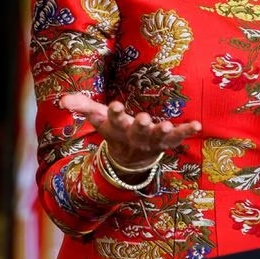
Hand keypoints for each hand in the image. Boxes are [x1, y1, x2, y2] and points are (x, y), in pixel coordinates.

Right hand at [60, 94, 201, 167]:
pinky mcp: (167, 141)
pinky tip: (197, 125)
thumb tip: (62, 100)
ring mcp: (152, 139)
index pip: (113, 120)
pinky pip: (178, 136)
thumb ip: (82, 106)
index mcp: (117, 127)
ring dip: (162, 131)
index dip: (114, 114)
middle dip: (140, 124)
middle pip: (137, 129)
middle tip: (143, 119)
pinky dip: (187, 131)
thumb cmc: (114, 130)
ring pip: (157, 136)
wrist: (130, 158)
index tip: (115, 105)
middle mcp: (135, 134)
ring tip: (165, 125)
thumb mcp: (98, 117)